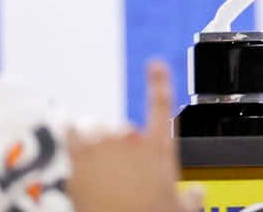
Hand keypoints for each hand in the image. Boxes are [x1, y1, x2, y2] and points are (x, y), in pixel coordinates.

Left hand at [66, 60, 200, 211]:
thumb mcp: (180, 207)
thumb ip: (189, 195)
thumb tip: (194, 193)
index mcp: (159, 148)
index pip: (162, 104)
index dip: (159, 81)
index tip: (155, 65)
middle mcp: (130, 142)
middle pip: (125, 128)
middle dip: (123, 147)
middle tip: (123, 173)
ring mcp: (103, 148)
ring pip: (98, 131)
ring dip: (99, 144)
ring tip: (100, 164)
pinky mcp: (79, 161)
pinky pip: (72, 135)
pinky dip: (71, 132)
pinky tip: (68, 128)